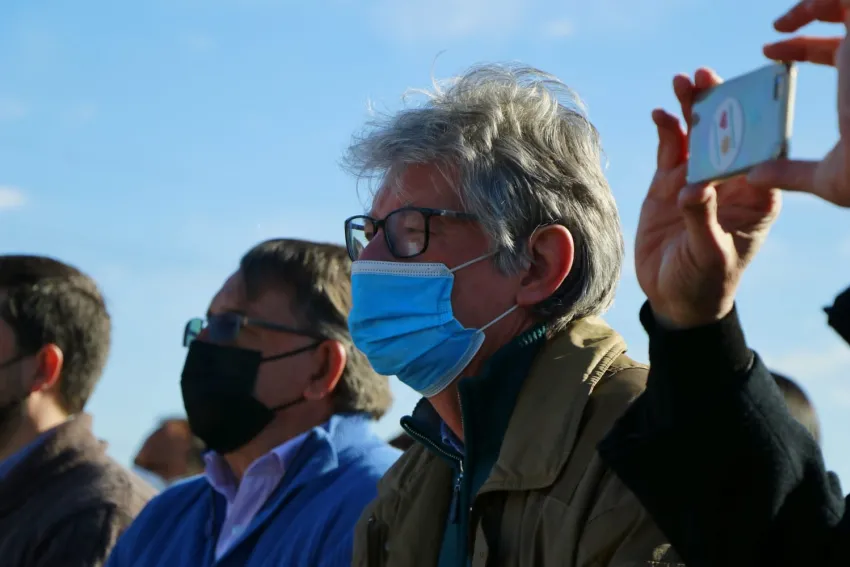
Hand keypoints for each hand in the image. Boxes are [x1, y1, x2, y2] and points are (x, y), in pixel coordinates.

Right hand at [636, 70, 781, 328]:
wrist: (675, 297)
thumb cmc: (705, 281)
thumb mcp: (709, 256)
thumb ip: (703, 221)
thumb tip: (691, 188)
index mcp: (754, 200)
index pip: (756, 154)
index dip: (748, 123)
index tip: (738, 100)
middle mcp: (728, 183)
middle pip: (725, 135)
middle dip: (717, 105)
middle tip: (705, 77)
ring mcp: (697, 181)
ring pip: (695, 137)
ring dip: (690, 109)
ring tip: (682, 82)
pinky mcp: (669, 185)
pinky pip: (669, 152)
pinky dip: (665, 131)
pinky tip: (659, 114)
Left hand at [746, 0, 849, 206]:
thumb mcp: (828, 177)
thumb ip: (791, 173)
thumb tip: (754, 178)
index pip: (840, 50)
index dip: (805, 47)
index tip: (769, 52)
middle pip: (846, 17)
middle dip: (807, 15)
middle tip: (773, 34)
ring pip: (847, 0)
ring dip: (815, 3)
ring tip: (781, 24)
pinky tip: (792, 18)